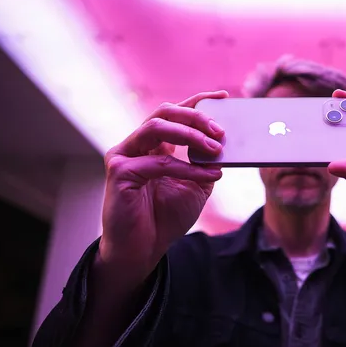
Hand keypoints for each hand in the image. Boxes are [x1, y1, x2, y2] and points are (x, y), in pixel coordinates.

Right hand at [100, 91, 226, 278]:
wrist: (143, 249)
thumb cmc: (165, 218)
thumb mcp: (195, 186)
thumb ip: (206, 164)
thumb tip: (226, 145)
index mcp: (153, 145)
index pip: (174, 113)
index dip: (198, 101)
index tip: (224, 97)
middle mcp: (136, 144)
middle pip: (165, 113)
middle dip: (196, 116)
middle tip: (221, 130)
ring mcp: (124, 155)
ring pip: (157, 128)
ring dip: (191, 136)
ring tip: (217, 149)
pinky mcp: (120, 172)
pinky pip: (159, 163)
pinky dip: (189, 168)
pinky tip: (210, 176)